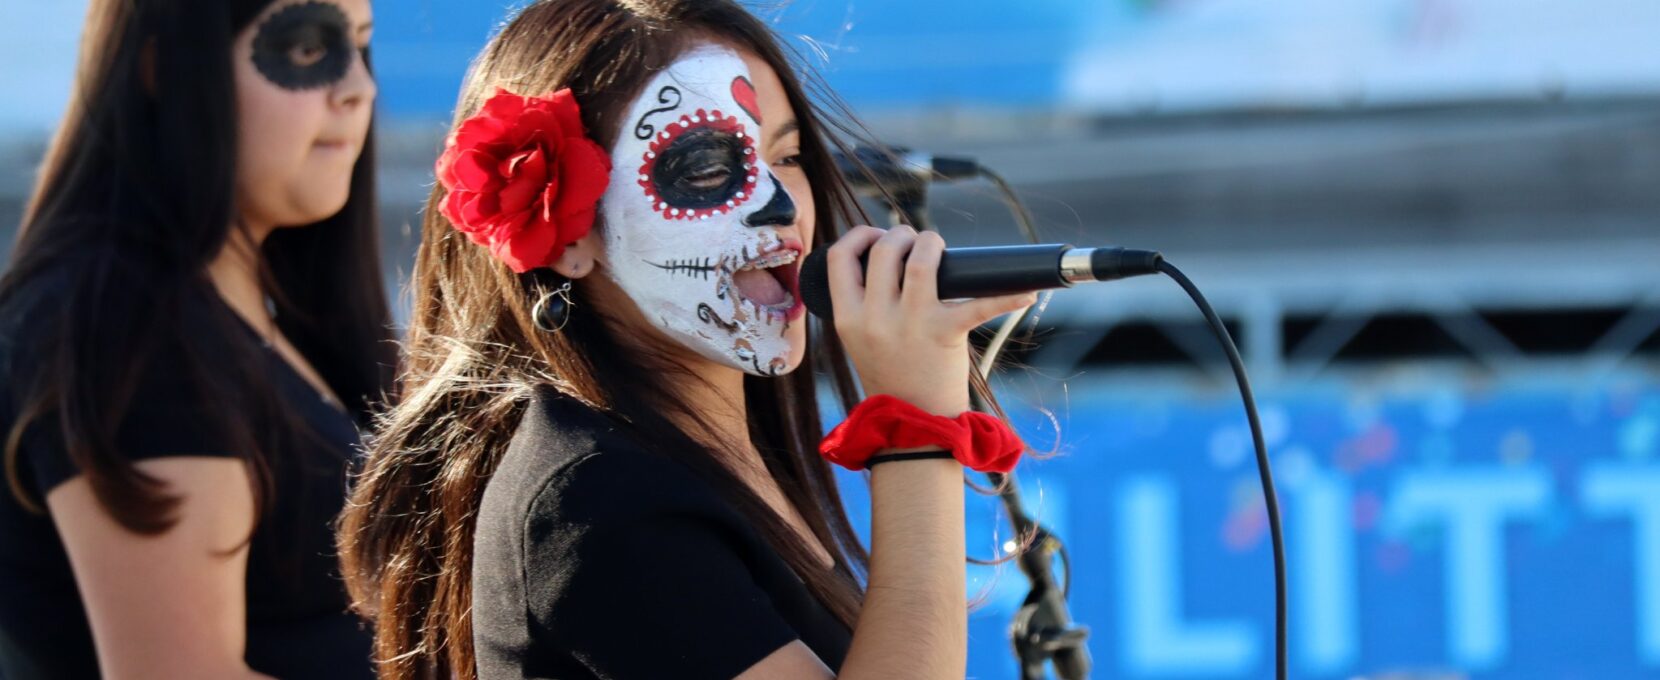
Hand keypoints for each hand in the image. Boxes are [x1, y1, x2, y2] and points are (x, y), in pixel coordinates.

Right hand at [825, 225, 1035, 415]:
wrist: (915, 424)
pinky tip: (1026, 292)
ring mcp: (910, 325)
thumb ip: (867, 301)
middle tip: (915, 242)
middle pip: (884, 251)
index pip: (840, 257)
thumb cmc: (893, 373)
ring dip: (932, 244)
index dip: (859, 236)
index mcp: (847, 317)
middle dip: (902, 234)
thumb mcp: (861, 338)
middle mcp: (875, 318)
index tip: (877, 236)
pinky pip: (978, 306)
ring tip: (938, 248)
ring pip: (921, 261)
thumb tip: (892, 252)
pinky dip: (1007, 296)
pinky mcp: (945, 334)